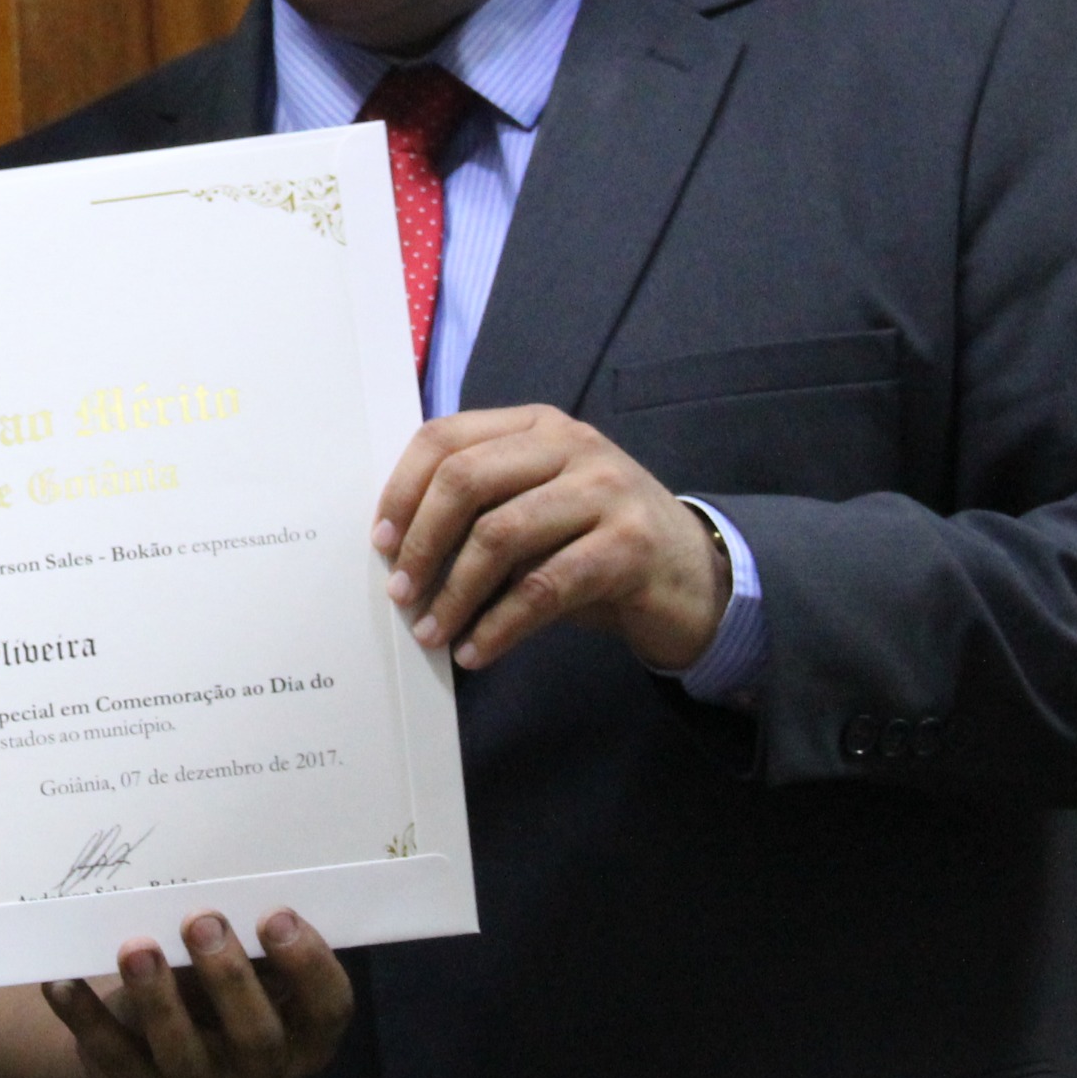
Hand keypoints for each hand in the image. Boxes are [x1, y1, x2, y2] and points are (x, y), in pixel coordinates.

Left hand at [40, 910, 352, 1077]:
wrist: (151, 1040)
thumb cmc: (217, 983)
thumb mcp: (245, 964)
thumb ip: (248, 938)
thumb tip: (234, 875)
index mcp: (305, 1037)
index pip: (328, 1011)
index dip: (309, 966)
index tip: (276, 914)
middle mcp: (263, 1076)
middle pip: (258, 1040)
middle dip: (229, 979)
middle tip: (201, 920)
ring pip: (183, 1058)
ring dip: (158, 1000)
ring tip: (137, 948)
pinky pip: (113, 1060)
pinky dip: (86, 1020)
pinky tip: (64, 982)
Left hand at [374, 406, 724, 673]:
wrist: (696, 575)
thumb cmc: (599, 542)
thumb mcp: (539, 506)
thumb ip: (483, 506)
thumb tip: (398, 548)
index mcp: (537, 426)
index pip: (446, 438)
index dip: (402, 490)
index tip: (380, 541)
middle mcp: (572, 446)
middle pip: (465, 481)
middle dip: (421, 542)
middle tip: (400, 591)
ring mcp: (606, 491)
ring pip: (499, 536)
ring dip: (454, 594)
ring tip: (431, 631)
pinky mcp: (629, 547)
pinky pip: (543, 588)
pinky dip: (499, 627)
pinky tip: (477, 651)